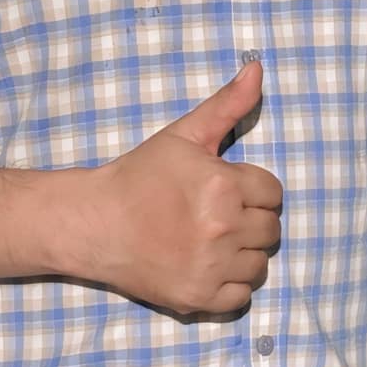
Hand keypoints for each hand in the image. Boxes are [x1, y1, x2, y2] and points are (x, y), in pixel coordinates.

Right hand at [79, 63, 283, 318]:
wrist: (93, 223)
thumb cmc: (139, 176)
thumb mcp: (183, 134)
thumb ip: (227, 104)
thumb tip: (258, 68)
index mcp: (225, 186)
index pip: (273, 193)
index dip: (251, 190)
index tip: (225, 191)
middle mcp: (223, 228)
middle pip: (270, 230)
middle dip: (249, 220)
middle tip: (214, 216)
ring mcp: (211, 267)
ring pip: (259, 264)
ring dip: (242, 254)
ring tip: (210, 241)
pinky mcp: (198, 298)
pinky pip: (242, 297)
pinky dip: (229, 285)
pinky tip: (206, 266)